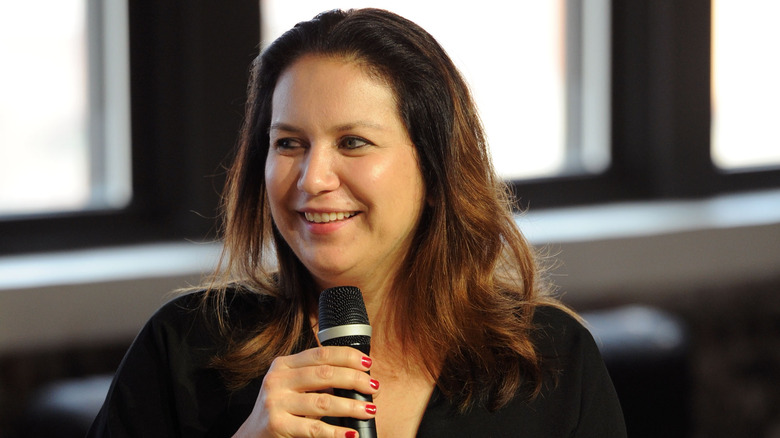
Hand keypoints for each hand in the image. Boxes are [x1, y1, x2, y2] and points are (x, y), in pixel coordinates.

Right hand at [233, 346, 378, 437]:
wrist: (251, 437)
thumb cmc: (280, 409)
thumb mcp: (291, 386)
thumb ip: (316, 378)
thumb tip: (358, 378)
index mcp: (284, 365)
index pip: (321, 354)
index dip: (348, 357)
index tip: (368, 363)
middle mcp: (278, 380)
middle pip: (325, 374)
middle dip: (354, 380)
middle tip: (374, 387)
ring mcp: (276, 402)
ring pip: (323, 402)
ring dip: (351, 406)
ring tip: (369, 410)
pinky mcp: (277, 425)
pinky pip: (314, 428)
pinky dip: (336, 432)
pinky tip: (351, 433)